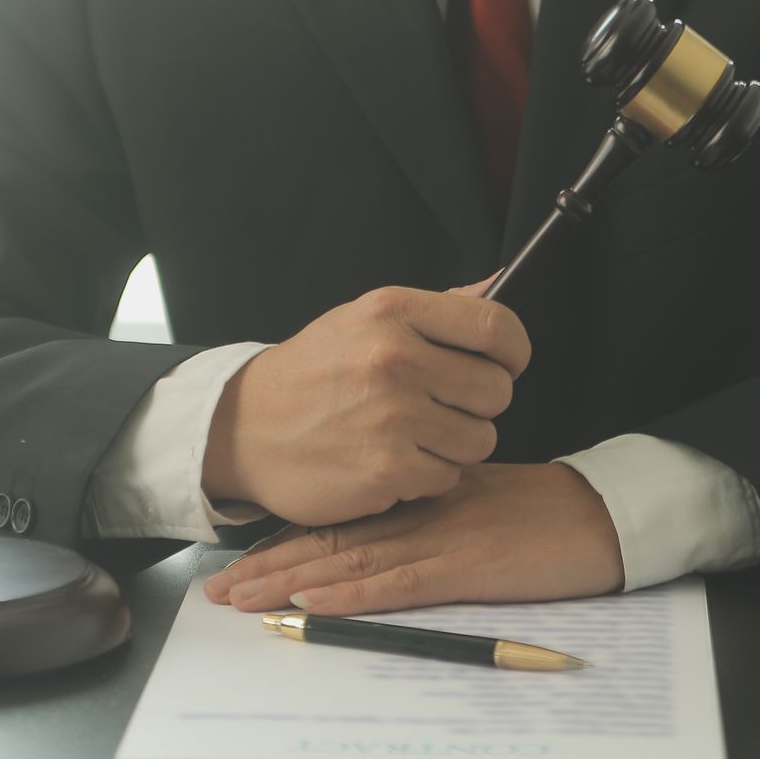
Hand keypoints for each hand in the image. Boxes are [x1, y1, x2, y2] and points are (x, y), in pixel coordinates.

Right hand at [200, 285, 528, 527]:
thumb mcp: (364, 320)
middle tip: (443, 406)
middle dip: (479, 404)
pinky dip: (427, 475)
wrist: (244, 429)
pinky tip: (393, 460)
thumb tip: (500, 281)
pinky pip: (448, 477)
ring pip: (480, 439)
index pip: (496, 325)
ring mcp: (392, 416)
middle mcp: (394, 358)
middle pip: (497, 390)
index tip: (507, 364)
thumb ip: (437, 308)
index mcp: (392, 312)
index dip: (515, 351)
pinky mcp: (388, 469)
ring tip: (413, 434)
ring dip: (455, 444)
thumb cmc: (313, 373)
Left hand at [202, 462, 625, 614]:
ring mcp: (440, 537)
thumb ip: (434, 504)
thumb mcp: (482, 494)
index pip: (343, 513)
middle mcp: (419, 509)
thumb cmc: (549, 511)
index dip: (290, 537)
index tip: (245, 557)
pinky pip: (396, 585)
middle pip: (331, 537)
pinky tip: (313, 605)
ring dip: (291, 584)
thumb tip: (392, 522)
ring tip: (243, 602)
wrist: (604, 515)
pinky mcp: (465, 568)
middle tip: (220, 590)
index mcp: (421, 492)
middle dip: (270, 565)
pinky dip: (349, 597)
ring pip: (350, 560)